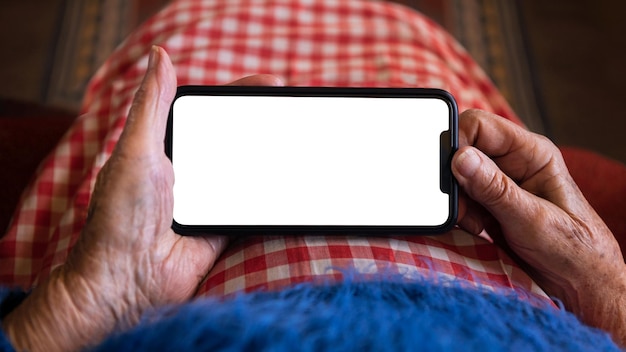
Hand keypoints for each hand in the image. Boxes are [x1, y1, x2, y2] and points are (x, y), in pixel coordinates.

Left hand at [4, 46, 282, 350]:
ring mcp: (209, 198)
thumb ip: (152, 105)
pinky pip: (252, 205)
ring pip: (247, 169)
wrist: (128, 279)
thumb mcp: (135, 150)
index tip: (268, 84)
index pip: (208, 112)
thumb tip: (160, 56)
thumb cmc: (121, 215)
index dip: (238, 96)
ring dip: (271, 156)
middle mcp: (190, 170)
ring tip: (300, 138)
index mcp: (166, 147)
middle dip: (262, 122)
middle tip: (291, 107)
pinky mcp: (222, 225)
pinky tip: (292, 178)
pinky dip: (271, 194)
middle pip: (234, 138)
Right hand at [452, 109, 625, 343]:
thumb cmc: (573, 250)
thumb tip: (461, 157)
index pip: (481, 126)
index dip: (459, 142)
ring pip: (458, 177)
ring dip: (459, 200)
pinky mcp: (488, 206)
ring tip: (477, 222)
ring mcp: (499, 185)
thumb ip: (495, 189)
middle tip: (464, 204)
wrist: (579, 285)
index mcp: (531, 153)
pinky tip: (477, 229)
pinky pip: (460, 200)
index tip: (450, 169)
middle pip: (464, 151)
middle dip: (456, 178)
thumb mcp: (532, 219)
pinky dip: (461, 215)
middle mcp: (513, 163)